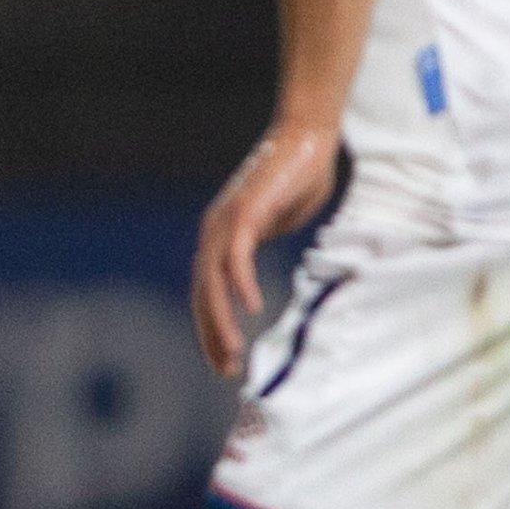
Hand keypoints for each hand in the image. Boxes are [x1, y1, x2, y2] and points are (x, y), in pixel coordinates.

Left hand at [191, 121, 342, 373]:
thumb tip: (257, 269)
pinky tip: (252, 308)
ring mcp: (226, 220)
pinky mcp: (246, 211)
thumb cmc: (297, 178)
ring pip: (214, 280)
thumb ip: (261, 246)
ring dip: (222, 319)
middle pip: (203, 293)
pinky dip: (241, 282)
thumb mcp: (276, 223)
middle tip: (226, 370)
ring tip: (236, 353)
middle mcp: (214, 230)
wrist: (306, 138)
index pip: (206, 292)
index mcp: (219, 236)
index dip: (211, 328)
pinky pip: (237, 255)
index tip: (224, 360)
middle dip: (212, 334)